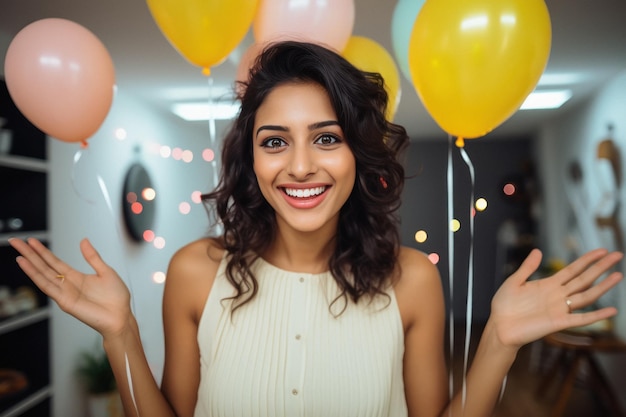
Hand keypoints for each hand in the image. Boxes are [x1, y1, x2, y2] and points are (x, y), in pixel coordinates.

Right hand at [9, 237, 131, 338]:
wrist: (121, 316)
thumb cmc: (116, 298)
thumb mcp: (106, 271)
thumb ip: (92, 257)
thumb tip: (84, 241)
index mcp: (76, 277)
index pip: (54, 262)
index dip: (43, 252)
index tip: (32, 241)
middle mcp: (67, 285)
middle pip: (44, 267)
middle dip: (30, 254)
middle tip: (17, 241)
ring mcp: (64, 293)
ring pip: (42, 275)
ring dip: (30, 263)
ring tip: (18, 252)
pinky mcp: (64, 301)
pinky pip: (47, 287)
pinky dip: (35, 276)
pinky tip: (26, 266)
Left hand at [491, 248, 622, 347]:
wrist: (499, 326)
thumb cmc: (504, 306)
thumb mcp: (514, 282)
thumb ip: (527, 268)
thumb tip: (537, 250)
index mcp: (548, 284)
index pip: (573, 269)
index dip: (587, 260)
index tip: (601, 251)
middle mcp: (558, 295)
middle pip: (584, 279)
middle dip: (600, 268)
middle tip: (617, 255)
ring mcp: (560, 309)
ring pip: (586, 296)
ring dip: (603, 287)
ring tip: (618, 276)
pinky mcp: (558, 323)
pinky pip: (581, 319)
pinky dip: (596, 315)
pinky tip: (611, 310)